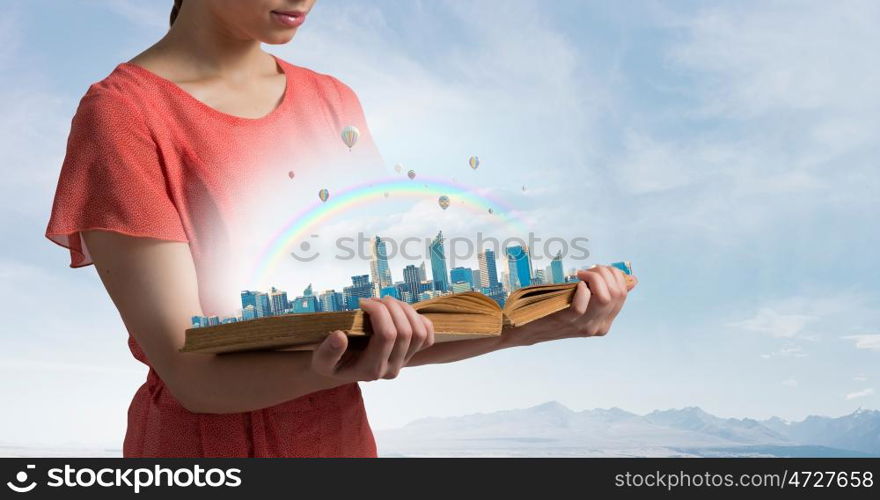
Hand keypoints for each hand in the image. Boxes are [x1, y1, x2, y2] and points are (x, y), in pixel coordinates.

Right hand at [310, 296, 434, 380]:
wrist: (340, 369)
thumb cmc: (330, 362)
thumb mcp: (320, 360)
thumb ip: (328, 351)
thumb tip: (339, 336)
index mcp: (371, 369)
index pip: (387, 335)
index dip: (379, 312)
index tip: (362, 303)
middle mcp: (391, 368)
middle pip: (405, 332)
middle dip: (391, 307)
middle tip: (374, 300)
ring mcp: (404, 362)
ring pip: (419, 332)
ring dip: (405, 310)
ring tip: (386, 302)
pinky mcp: (411, 355)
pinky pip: (427, 337)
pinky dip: (420, 320)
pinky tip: (402, 312)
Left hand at [500, 265, 636, 346]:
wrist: (524, 328)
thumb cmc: (553, 310)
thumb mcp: (583, 304)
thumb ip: (603, 294)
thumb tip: (632, 281)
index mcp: (604, 323)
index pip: (622, 294)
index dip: (614, 275)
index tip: (598, 269)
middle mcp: (597, 326)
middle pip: (617, 293)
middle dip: (605, 272)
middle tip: (588, 269)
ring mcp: (583, 324)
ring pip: (606, 296)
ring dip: (596, 277)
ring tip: (581, 274)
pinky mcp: (568, 319)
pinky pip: (584, 299)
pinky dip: (581, 286)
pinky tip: (574, 284)